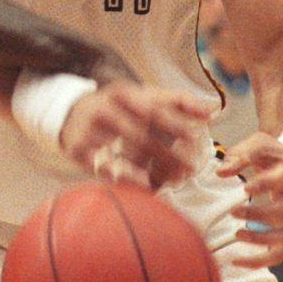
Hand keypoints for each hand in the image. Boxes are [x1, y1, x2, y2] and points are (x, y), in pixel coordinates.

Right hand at [60, 81, 209, 188]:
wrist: (70, 113)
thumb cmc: (118, 107)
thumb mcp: (143, 96)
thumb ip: (178, 101)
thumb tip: (212, 110)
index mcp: (123, 94)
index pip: (153, 110)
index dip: (176, 127)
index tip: (196, 142)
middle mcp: (104, 109)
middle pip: (141, 136)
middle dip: (167, 156)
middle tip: (188, 171)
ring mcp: (89, 131)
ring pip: (126, 154)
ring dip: (152, 171)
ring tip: (172, 181)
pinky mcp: (79, 150)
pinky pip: (107, 168)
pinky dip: (129, 179)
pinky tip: (147, 187)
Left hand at [217, 131, 282, 267]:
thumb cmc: (274, 154)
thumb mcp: (259, 145)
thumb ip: (240, 156)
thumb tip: (221, 172)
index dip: (266, 184)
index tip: (244, 188)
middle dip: (259, 214)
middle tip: (233, 211)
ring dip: (260, 238)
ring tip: (237, 233)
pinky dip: (261, 259)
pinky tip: (237, 261)